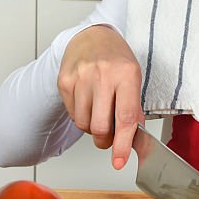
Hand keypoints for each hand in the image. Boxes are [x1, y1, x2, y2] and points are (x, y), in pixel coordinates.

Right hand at [57, 24, 144, 169]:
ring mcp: (81, 77)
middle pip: (100, 127)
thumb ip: (134, 108)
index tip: (119, 161)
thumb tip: (131, 140)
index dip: (122, 144)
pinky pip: (73, 115)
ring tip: (99, 113)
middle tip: (109, 138)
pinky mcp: (64, 81)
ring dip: (92, 129)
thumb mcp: (134, 78)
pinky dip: (81, 116)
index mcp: (126, 74)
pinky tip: (88, 102)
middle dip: (105, 140)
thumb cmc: (116, 59)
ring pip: (84, 124)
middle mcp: (103, 74)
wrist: (92, 36)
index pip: (125, 118)